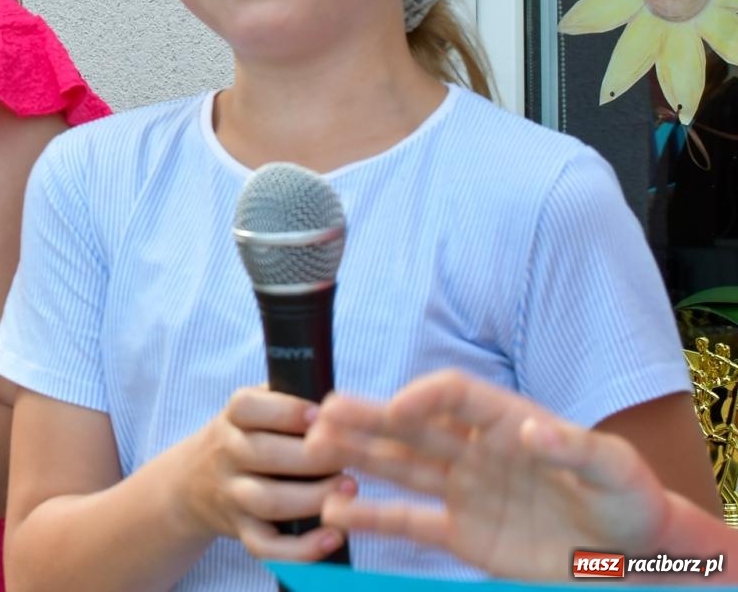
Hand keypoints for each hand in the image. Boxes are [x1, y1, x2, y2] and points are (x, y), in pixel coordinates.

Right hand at [169, 386, 345, 560]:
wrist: (191, 483)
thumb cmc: (243, 439)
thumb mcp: (251, 411)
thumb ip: (286, 401)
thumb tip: (340, 405)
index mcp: (232, 418)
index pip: (248, 407)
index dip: (287, 410)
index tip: (321, 415)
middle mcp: (226, 454)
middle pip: (264, 454)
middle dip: (314, 456)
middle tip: (350, 456)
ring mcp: (231, 494)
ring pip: (268, 500)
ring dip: (312, 498)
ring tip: (349, 488)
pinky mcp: (240, 530)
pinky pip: (266, 546)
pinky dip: (300, 549)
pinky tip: (333, 538)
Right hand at [305, 369, 673, 580]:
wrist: (635, 556)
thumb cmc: (630, 500)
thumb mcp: (616, 469)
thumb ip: (573, 447)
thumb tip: (530, 429)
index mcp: (510, 421)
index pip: (456, 397)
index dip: (425, 397)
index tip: (399, 410)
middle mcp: (479, 451)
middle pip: (414, 427)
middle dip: (370, 418)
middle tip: (325, 411)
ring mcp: (467, 491)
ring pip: (402, 467)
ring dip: (360, 455)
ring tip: (316, 446)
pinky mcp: (464, 534)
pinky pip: (410, 522)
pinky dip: (372, 520)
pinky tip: (336, 514)